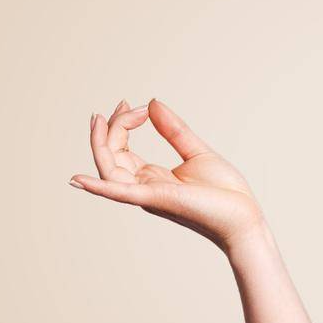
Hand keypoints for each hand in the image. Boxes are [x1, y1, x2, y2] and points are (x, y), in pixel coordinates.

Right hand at [69, 97, 266, 252]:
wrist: (244, 219)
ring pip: (109, 169)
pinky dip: (99, 187)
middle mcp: (143, 186)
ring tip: (100, 120)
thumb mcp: (196, 152)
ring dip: (101, 144)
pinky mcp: (157, 199)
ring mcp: (148, 194)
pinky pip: (120, 194)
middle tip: (124, 105)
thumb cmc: (224, 193)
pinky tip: (78, 179)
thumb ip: (174, 130)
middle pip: (110, 156)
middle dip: (111, 128)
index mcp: (151, 177)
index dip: (122, 124)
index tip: (138, 106)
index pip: (120, 149)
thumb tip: (153, 103)